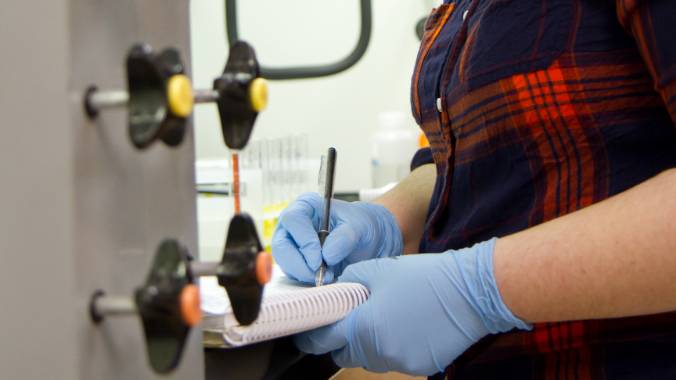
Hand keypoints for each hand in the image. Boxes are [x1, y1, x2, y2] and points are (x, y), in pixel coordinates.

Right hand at [272, 193, 402, 283]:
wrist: (366, 239)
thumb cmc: (360, 225)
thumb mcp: (359, 226)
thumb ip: (345, 237)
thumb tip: (327, 255)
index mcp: (306, 206)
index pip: (293, 220)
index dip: (303, 241)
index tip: (319, 259)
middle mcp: (293, 225)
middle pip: (282, 245)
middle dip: (300, 264)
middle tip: (320, 275)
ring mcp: (291, 244)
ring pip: (285, 263)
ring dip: (305, 274)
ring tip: (329, 276)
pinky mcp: (295, 261)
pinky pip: (293, 273)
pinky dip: (308, 279)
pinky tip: (325, 277)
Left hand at [294, 239, 530, 375]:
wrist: (471, 292)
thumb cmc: (425, 277)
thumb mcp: (377, 269)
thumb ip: (347, 284)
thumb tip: (333, 293)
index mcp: (364, 327)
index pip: (323, 340)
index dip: (312, 333)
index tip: (308, 327)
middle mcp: (380, 352)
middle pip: (343, 354)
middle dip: (340, 339)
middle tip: (348, 316)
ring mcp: (401, 362)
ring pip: (368, 359)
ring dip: (366, 342)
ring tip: (382, 315)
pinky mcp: (419, 366)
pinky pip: (393, 360)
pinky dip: (391, 346)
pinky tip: (405, 324)